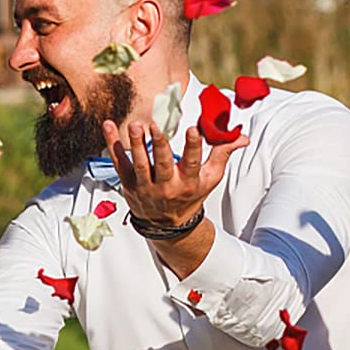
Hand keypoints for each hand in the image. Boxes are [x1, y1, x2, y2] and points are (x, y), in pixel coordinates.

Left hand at [102, 118, 244, 229]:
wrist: (166, 224)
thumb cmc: (190, 196)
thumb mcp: (209, 178)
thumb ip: (222, 154)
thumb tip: (241, 136)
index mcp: (188, 183)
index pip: (192, 163)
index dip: (194, 146)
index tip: (193, 129)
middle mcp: (166, 185)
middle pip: (162, 164)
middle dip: (159, 144)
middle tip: (155, 126)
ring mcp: (145, 185)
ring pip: (139, 164)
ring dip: (135, 144)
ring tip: (134, 125)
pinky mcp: (129, 183)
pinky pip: (119, 162)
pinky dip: (112, 144)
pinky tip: (108, 125)